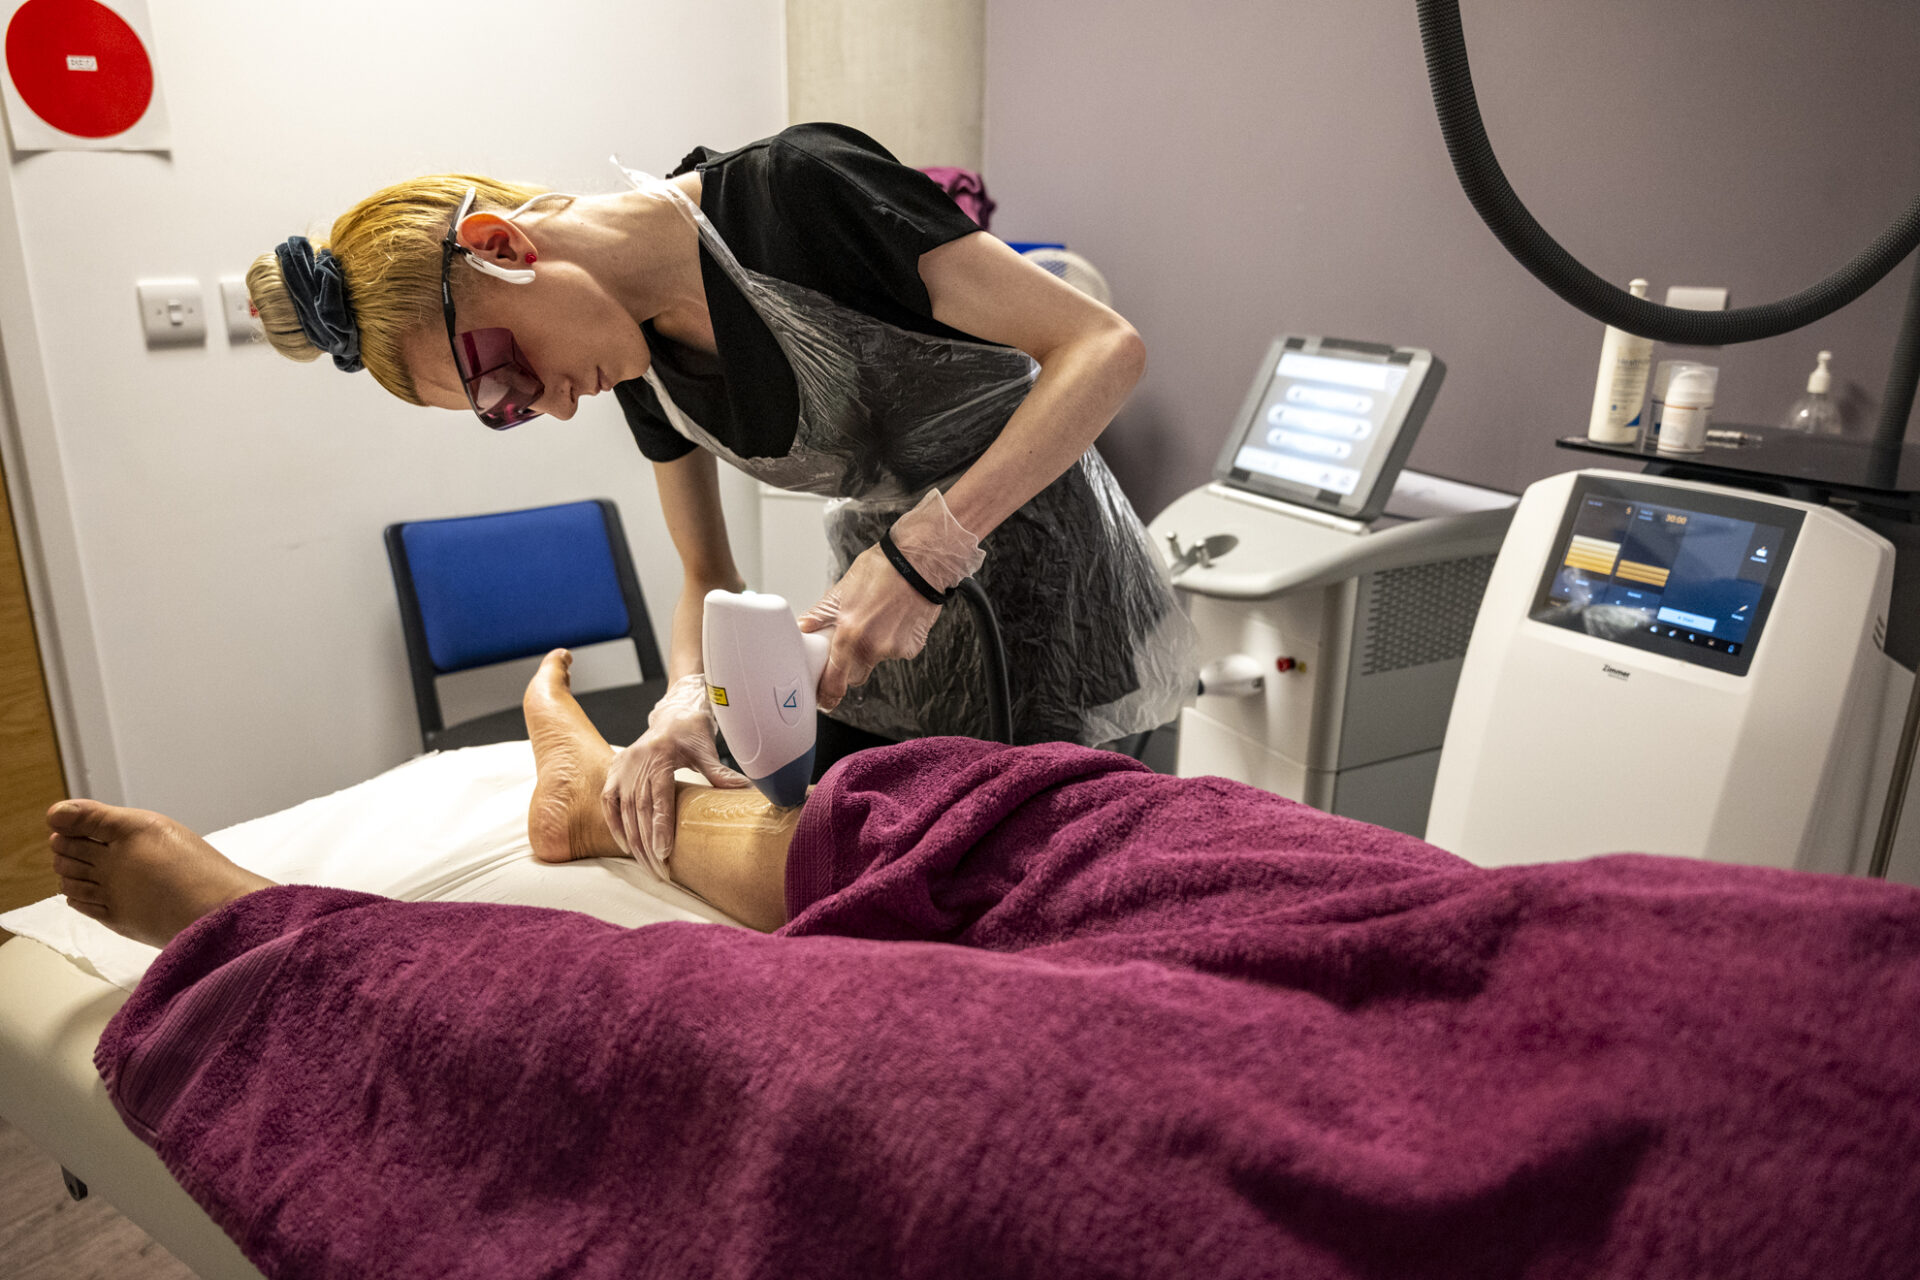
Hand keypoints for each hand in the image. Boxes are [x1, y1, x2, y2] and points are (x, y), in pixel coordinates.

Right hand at [601, 673, 748, 879]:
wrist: (672, 713)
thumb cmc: (691, 730)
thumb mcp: (706, 748)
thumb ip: (719, 772)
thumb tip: (744, 790)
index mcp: (660, 755)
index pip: (658, 796)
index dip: (659, 826)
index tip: (664, 852)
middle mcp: (636, 761)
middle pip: (639, 810)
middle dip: (647, 844)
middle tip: (660, 871)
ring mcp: (622, 767)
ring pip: (623, 810)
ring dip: (633, 841)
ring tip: (647, 866)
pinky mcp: (614, 771)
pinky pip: (608, 802)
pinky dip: (616, 825)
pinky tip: (627, 846)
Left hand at [798, 545, 941, 710]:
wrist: (920, 562)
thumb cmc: (883, 569)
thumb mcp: (843, 588)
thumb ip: (822, 613)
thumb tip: (805, 626)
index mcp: (849, 635)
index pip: (835, 680)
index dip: (828, 694)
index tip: (826, 699)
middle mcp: (872, 647)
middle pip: (855, 676)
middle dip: (850, 667)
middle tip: (852, 643)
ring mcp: (894, 649)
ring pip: (877, 660)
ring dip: (874, 648)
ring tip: (879, 618)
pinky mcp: (912, 647)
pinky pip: (897, 652)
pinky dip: (894, 641)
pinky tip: (895, 619)